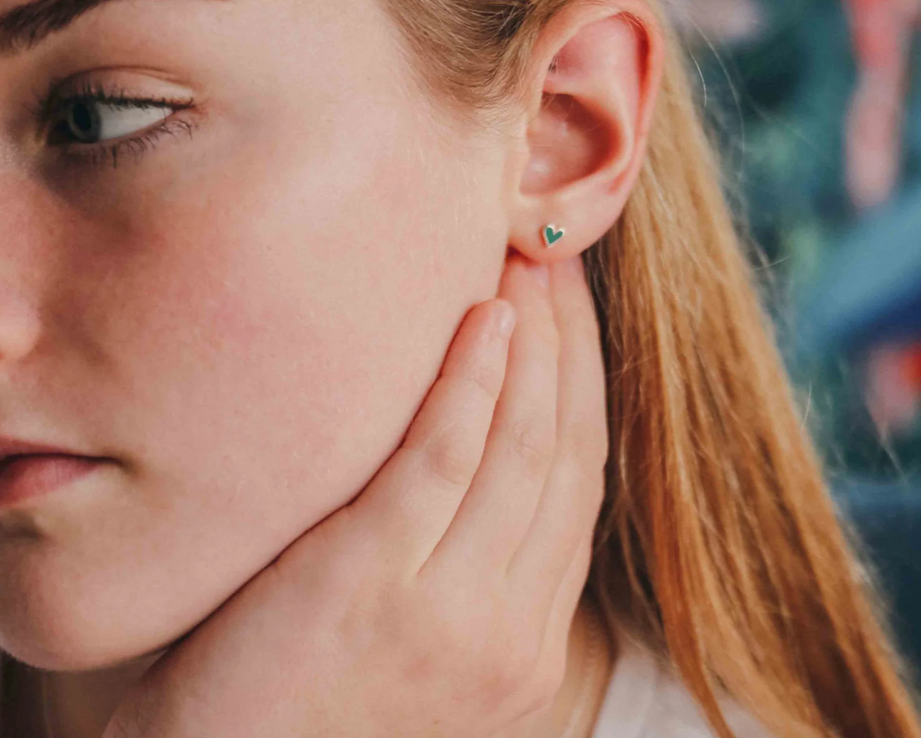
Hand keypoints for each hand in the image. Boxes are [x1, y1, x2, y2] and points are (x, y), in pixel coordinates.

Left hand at [102, 253, 608, 737]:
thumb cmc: (305, 697)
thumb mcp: (420, 636)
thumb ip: (466, 558)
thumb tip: (485, 438)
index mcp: (530, 641)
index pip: (582, 478)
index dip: (585, 379)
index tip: (574, 307)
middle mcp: (513, 632)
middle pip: (565, 451)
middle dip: (570, 343)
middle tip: (559, 258)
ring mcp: (452, 617)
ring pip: (522, 446)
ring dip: (532, 343)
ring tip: (524, 264)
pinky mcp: (374, 586)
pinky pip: (446, 459)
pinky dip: (472, 382)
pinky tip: (483, 318)